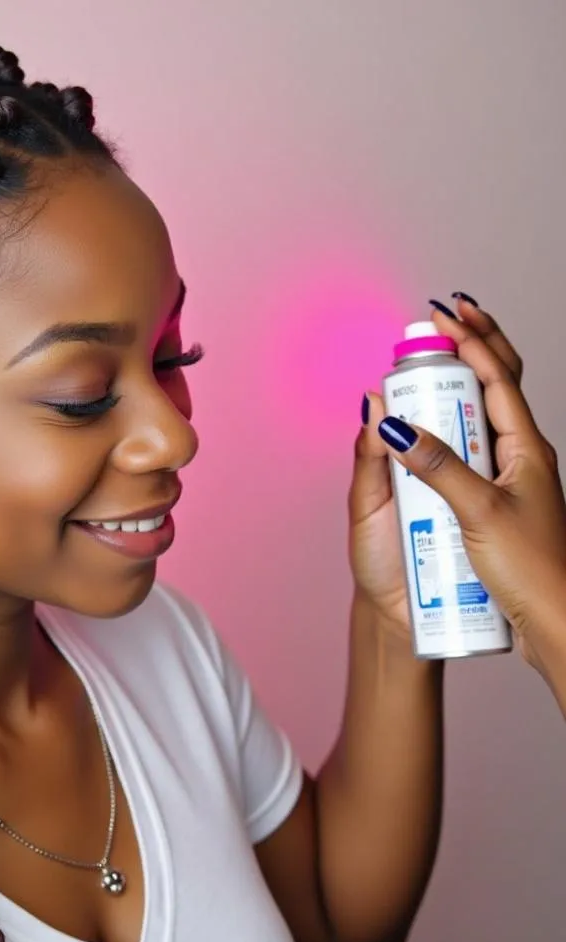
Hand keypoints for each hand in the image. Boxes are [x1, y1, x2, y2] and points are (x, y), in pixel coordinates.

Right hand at [367, 297, 565, 676]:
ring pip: (478, 421)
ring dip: (453, 392)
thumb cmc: (529, 568)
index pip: (497, 376)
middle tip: (437, 333)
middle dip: (468, 354)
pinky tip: (426, 442)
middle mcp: (521, 456)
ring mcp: (509, 479)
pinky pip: (468, 454)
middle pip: (494, 388)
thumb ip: (437, 465)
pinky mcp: (494, 504)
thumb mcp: (478, 511)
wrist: (551, 623)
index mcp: (526, 448)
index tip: (443, 315)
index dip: (471, 339)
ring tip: (425, 377)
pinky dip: (446, 433)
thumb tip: (394, 423)